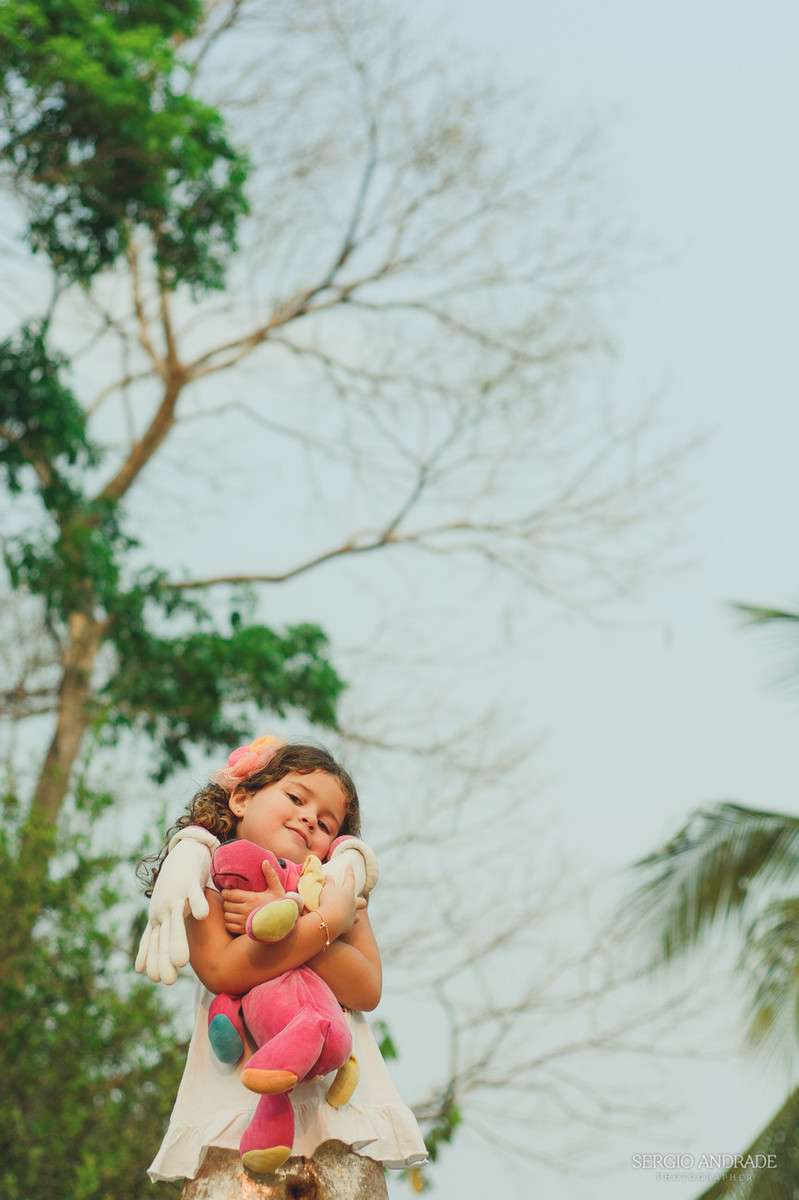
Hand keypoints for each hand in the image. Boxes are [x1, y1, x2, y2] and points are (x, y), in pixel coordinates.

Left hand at [135, 838, 211, 984]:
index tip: (155, 978)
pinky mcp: (189, 882)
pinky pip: (195, 894)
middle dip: (164, 958)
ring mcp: (176, 895)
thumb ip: (152, 940)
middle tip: (167, 981)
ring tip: (181, 962)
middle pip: (165, 936)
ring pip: (177, 920)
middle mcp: (164, 908)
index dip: (154, 958)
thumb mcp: (163, 913)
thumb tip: (139, 970)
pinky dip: (198, 904)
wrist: (184, 852)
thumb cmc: (174, 887)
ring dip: (178, 940)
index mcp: (159, 917)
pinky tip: (202, 916)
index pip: (155, 942)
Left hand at [222, 859, 285, 935]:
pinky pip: (229, 926)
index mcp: (251, 898)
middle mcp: (245, 910)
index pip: (229, 894)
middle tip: (231, 899)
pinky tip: (235, 918)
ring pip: (227, 915)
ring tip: (233, 908)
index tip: (228, 891)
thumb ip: (270, 874)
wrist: (284, 922)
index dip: (226, 891)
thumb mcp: (277, 888)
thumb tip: (264, 861)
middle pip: (226, 904)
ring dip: (228, 912)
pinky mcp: (244, 930)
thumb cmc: (280, 904)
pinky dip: (230, 922)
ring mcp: (244, 921)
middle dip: (227, 901)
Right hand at [317, 865, 357, 938]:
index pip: (350, 879)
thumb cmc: (328, 901)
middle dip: (360, 900)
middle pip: (363, 901)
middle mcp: (353, 904)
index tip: (349, 867)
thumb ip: (329, 882)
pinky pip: (349, 924)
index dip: (349, 872)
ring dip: (354, 914)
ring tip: (349, 914)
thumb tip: (329, 876)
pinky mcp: (348, 926)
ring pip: (358, 915)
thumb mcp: (327, 889)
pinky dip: (346, 923)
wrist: (329, 921)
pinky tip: (341, 924)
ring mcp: (352, 916)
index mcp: (348, 892)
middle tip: (355, 900)